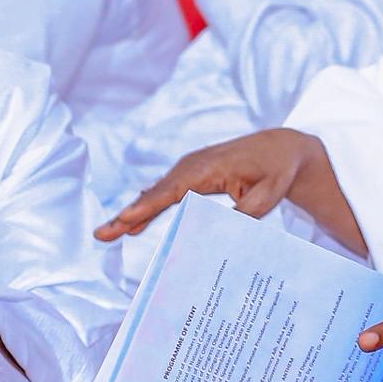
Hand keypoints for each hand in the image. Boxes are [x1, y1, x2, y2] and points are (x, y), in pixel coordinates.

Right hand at [94, 127, 320, 240]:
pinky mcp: (190, 175)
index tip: (127, 220)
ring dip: (132, 214)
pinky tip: (131, 224)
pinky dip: (147, 207)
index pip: (173, 190)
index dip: (148, 206)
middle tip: (101, 234)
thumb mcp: (268, 195)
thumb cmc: (276, 171)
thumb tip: (220, 232)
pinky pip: (164, 193)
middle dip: (128, 214)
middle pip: (155, 193)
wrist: (281, 148)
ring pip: (155, 194)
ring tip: (107, 233)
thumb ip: (244, 214)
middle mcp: (193, 165)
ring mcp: (189, 168)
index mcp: (209, 168)